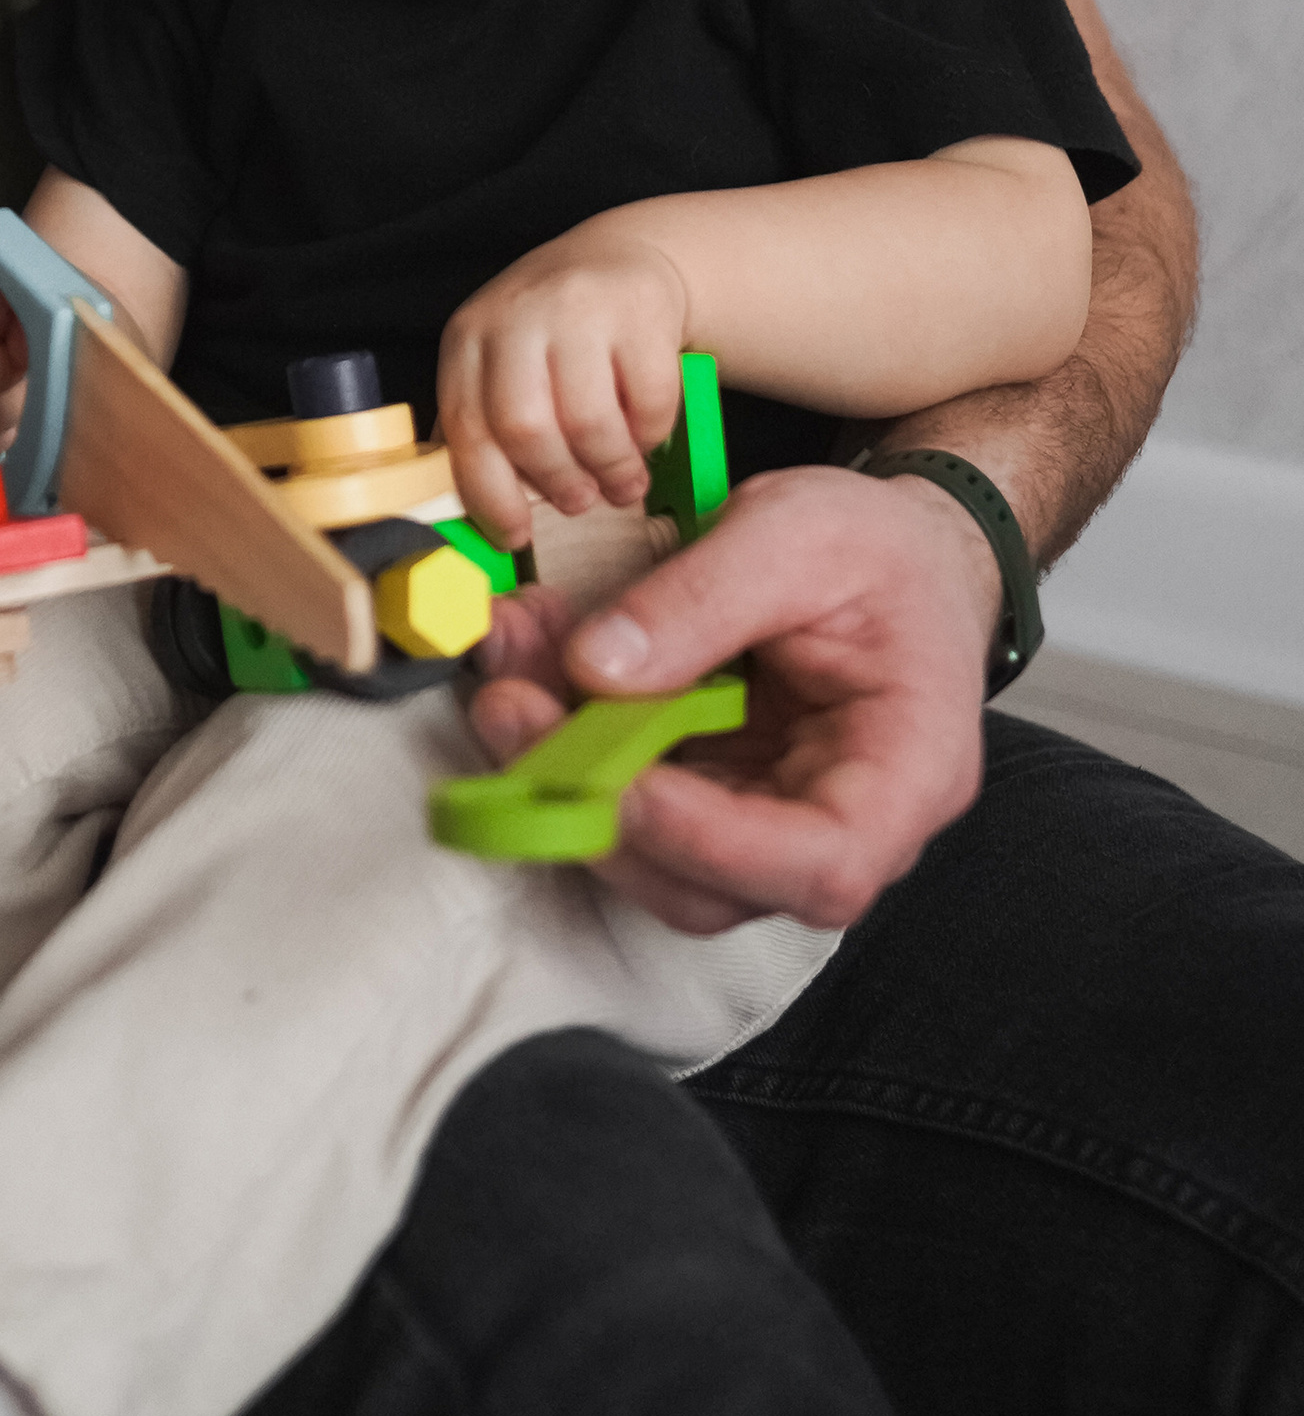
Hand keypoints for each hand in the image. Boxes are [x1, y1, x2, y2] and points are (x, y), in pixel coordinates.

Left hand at [438, 224, 690, 542]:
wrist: (618, 260)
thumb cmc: (550, 335)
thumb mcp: (498, 364)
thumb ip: (483, 426)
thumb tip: (469, 512)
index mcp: (468, 338)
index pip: (466, 428)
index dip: (490, 494)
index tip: (515, 536)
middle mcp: (517, 316)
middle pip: (524, 427)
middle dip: (556, 482)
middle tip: (579, 502)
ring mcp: (580, 309)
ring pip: (588, 421)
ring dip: (610, 469)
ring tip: (622, 483)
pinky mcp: (640, 311)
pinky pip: (648, 401)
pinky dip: (651, 435)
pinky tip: (645, 434)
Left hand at [467, 463, 1005, 935]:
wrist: (895, 550)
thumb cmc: (880, 552)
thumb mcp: (800, 534)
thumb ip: (702, 597)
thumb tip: (596, 666)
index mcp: (908, 773)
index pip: (823, 861)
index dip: (711, 842)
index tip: (619, 783)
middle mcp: (842, 826)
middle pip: (714, 881)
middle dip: (599, 809)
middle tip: (513, 712)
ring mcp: (767, 821)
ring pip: (653, 851)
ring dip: (562, 775)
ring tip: (507, 675)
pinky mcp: (710, 797)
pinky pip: (629, 795)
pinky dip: (567, 738)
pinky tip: (528, 662)